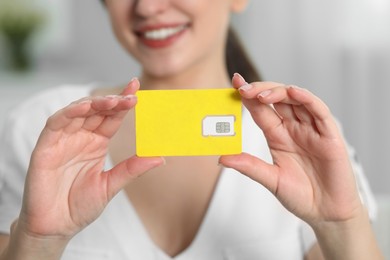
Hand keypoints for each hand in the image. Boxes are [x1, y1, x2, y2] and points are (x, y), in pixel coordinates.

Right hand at [18, 79, 163, 239]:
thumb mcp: (111, 185)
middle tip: (131, 96)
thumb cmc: (80, 206)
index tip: (138, 90)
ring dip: (94, 103)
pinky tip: (84, 108)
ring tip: (113, 101)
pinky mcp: (45, 147)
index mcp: (97, 143)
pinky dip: (69, 114)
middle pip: (97, 111)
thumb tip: (161, 157)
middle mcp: (81, 137)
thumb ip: (132, 169)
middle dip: (113, 101)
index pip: (112, 117)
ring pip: (77, 112)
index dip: (124, 103)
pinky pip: (55, 124)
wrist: (56, 227)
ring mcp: (63, 140)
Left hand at [219, 74, 362, 225]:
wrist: (327, 213)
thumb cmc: (301, 196)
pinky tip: (293, 92)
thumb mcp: (271, 180)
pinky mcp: (330, 135)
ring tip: (260, 94)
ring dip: (279, 91)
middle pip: (277, 99)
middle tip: (243, 89)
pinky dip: (307, 99)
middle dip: (260, 90)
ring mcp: (311, 130)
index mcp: (277, 136)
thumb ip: (249, 167)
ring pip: (297, 100)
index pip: (261, 110)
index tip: (234, 84)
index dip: (248, 96)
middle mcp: (294, 128)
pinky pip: (319, 111)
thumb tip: (221, 158)